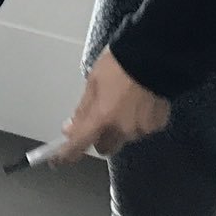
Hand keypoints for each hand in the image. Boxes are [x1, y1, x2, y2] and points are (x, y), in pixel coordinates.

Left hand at [47, 48, 168, 164]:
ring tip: (125, 102)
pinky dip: (139, 120)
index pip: (80, 144)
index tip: (57, 160)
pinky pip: (143, 129)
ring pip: (124, 138)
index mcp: (102, 116)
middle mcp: (121, 129)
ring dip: (120, 128)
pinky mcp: (157, 124)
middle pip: (105, 147)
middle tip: (100, 119)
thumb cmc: (118, 64)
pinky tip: (141, 101)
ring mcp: (141, 129)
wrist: (153, 56)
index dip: (67, 154)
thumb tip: (70, 129)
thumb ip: (83, 109)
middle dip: (100, 137)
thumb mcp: (93, 82)